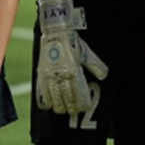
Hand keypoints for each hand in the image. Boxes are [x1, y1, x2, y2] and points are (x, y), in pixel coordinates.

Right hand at [35, 0, 108, 114]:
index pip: (79, 92)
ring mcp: (50, 76)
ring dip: (59, 105)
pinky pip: (43, 91)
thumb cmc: (72, 43)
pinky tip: (49, 105)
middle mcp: (62, 75)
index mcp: (74, 71)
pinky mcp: (41, 74)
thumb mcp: (87, 53)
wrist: (55, 33)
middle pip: (67, 97)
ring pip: (54, 96)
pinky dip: (46, 100)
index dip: (82, 102)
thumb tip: (103, 76)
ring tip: (63, 110)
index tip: (85, 107)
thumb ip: (96, 65)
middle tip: (74, 111)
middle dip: (71, 106)